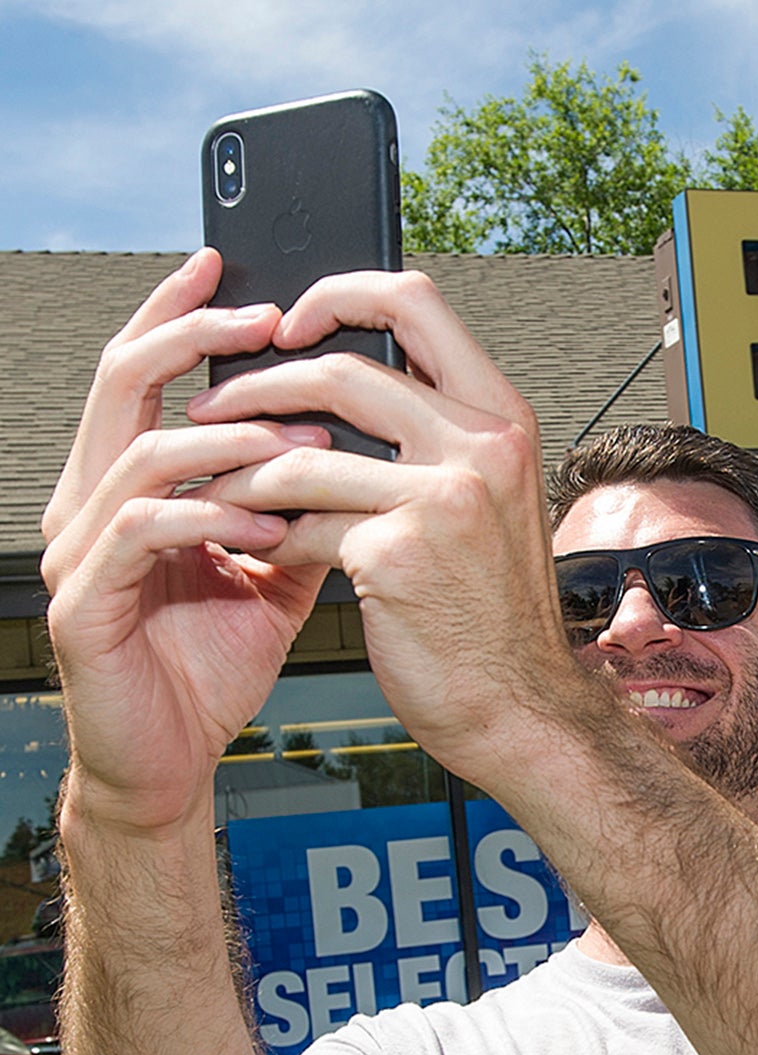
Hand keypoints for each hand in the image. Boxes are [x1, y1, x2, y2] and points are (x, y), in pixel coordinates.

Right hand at [42, 251, 326, 832]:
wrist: (174, 758)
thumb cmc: (212, 663)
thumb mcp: (274, 569)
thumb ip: (299, 503)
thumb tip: (360, 443)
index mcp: (126, 485)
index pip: (145, 374)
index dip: (182, 315)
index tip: (240, 272)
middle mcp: (87, 504)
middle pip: (121, 384)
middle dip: (194, 340)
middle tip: (265, 319)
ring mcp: (76, 552)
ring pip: (138, 454)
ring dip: (226, 439)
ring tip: (298, 439)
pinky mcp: (81, 604)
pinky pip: (142, 533)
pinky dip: (208, 514)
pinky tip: (265, 519)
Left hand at [189, 270, 576, 787]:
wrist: (519, 703)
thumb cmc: (492, 612)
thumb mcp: (486, 501)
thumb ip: (433, 437)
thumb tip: (341, 385)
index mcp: (502, 420)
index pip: (415, 302)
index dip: (339, 293)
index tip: (289, 321)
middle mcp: (482, 447)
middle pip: (340, 369)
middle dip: (256, 386)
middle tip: (215, 407)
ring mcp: (443, 499)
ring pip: (302, 453)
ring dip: (242, 473)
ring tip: (219, 488)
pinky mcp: (398, 553)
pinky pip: (302, 523)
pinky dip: (269, 536)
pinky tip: (264, 552)